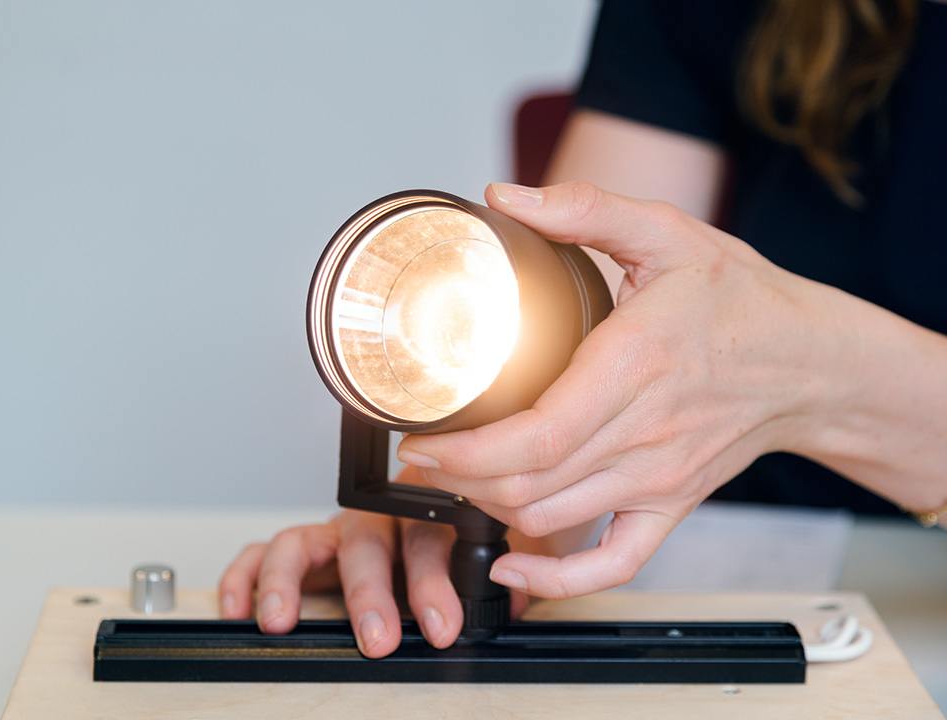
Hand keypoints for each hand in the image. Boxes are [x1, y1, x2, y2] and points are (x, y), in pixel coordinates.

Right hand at [218, 466, 531, 657]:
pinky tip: (240, 607)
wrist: (437, 510)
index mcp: (424, 513)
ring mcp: (335, 533)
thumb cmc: (458, 539)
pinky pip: (263, 552)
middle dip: (369, 594)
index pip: (428, 539)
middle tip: (376, 637)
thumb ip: (501, 573)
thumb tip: (515, 598)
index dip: (434, 583)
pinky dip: (246, 575)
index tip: (444, 625)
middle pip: (365, 543)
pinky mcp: (303, 550)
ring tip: (281, 619)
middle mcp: (376, 519)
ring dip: (289, 582)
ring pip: (301, 541)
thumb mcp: (489, 551)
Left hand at [397, 181, 828, 598]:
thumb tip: (504, 197)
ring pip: (551, 519)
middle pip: (528, 483)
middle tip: (417, 454)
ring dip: (487, 509)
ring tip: (450, 479)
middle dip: (456, 477)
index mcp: (633, 365)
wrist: (811, 363)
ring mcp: (658, 480)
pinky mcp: (670, 506)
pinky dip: (557, 580)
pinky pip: (613, 563)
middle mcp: (643, 435)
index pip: (536, 434)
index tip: (421, 438)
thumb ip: (584, 208)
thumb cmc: (740, 301)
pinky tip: (514, 567)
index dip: (465, 450)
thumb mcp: (668, 233)